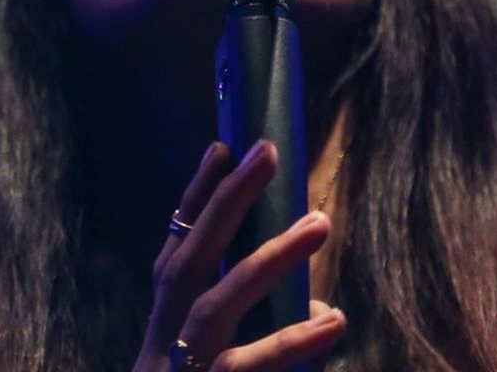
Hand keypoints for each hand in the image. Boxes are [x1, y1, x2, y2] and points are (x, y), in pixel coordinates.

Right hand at [132, 139, 345, 371]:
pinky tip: (331, 318)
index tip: (222, 147)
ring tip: (318, 223)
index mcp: (166, 320)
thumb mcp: (214, 357)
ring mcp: (180, 367)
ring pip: (217, 304)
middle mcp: (165, 337)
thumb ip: (258, 326)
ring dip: (269, 260)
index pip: (179, 247)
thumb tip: (318, 304)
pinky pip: (245, 366)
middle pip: (190, 261)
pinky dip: (289, 342)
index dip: (197, 196)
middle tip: (266, 152)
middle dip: (226, 201)